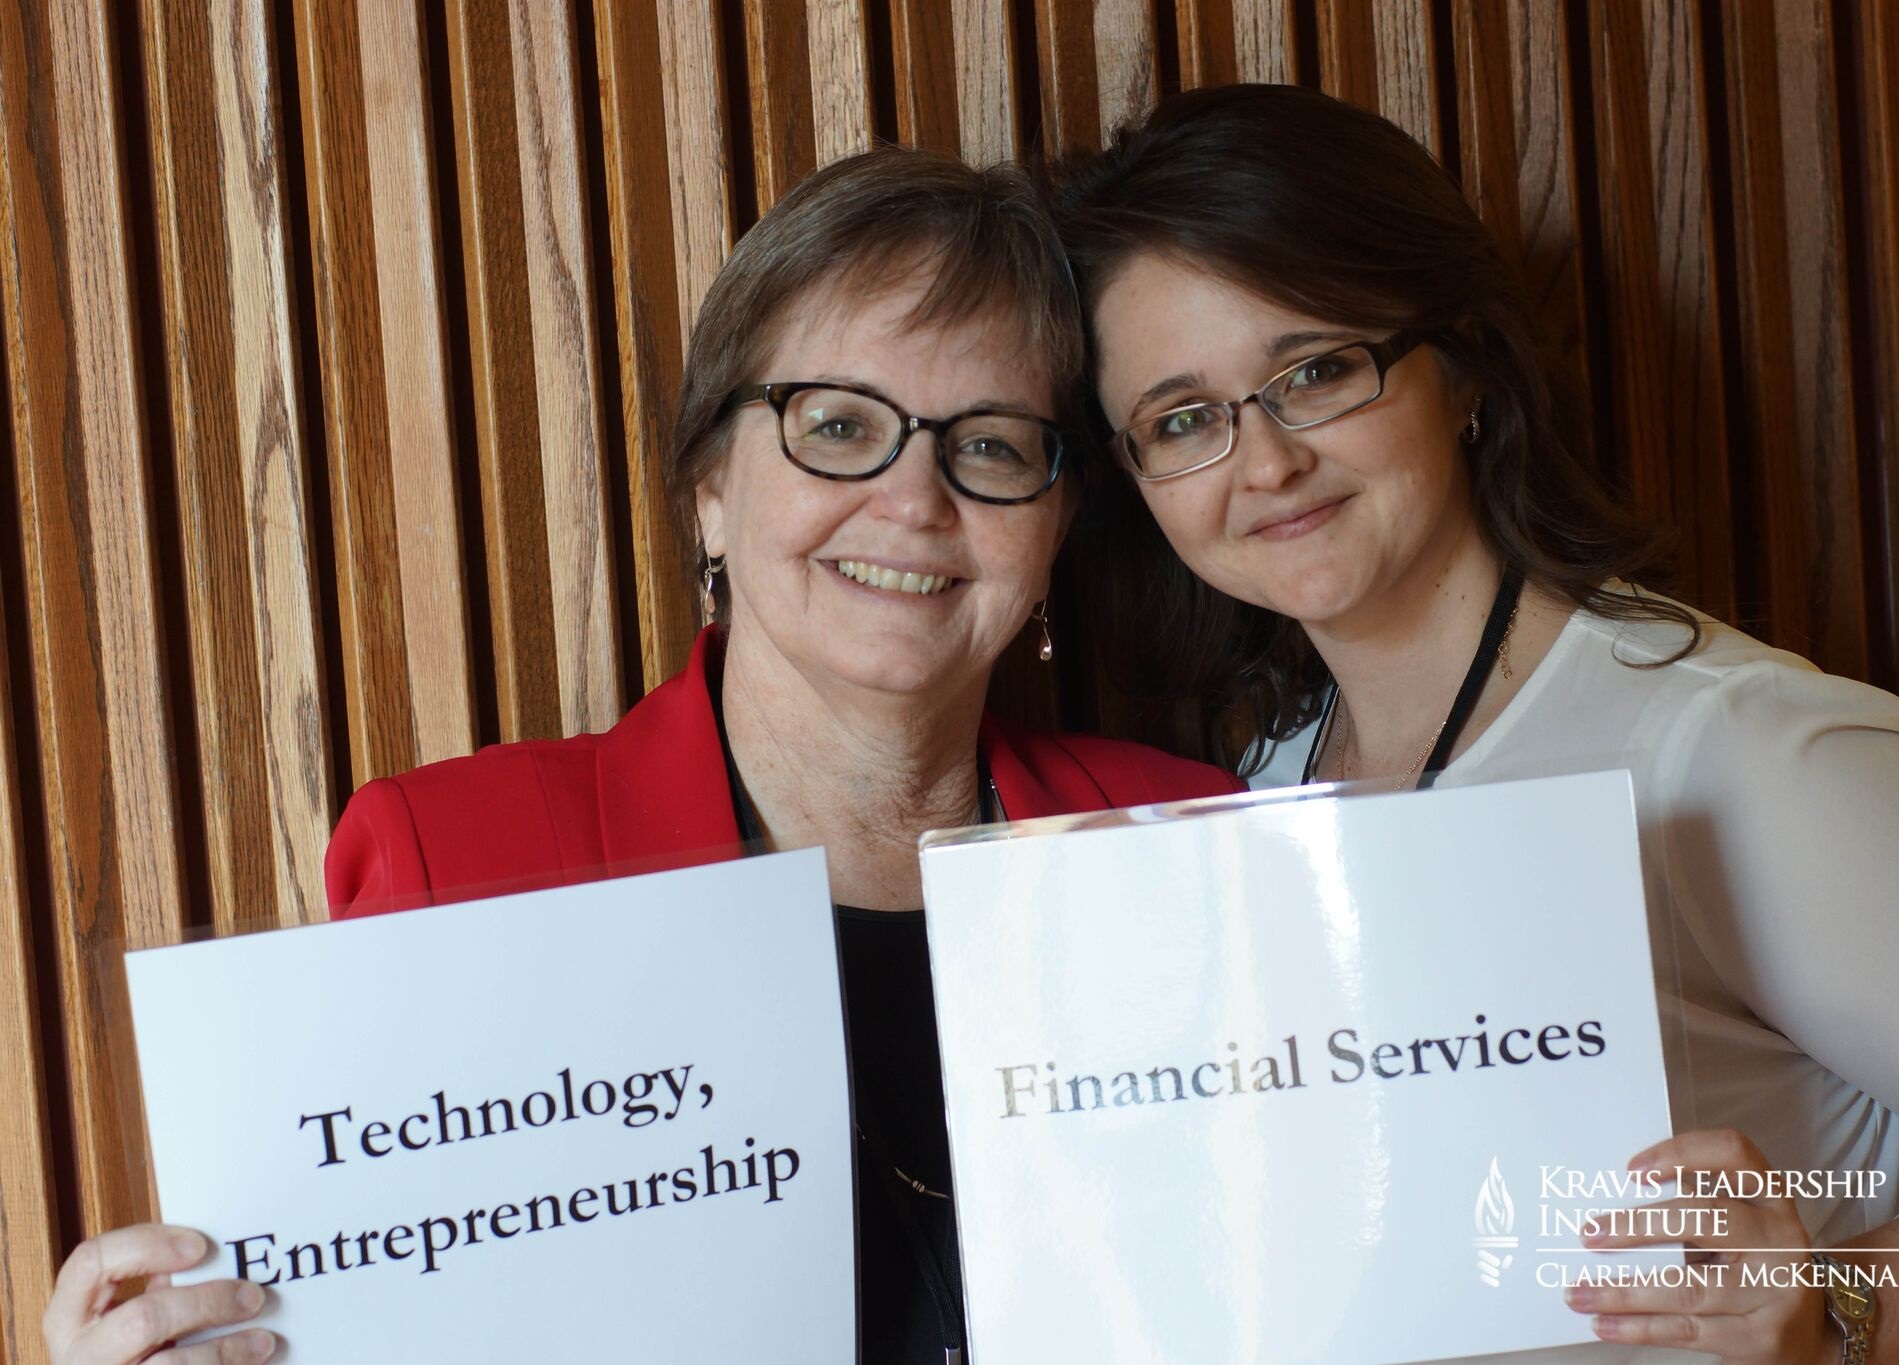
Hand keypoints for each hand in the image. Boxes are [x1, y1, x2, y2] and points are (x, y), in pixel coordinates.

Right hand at [43, 1224, 274, 1364]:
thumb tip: (215, 1260)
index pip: (93, 1261)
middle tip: (253, 1297)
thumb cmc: (124, 1351)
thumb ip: (153, 1288)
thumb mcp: (123, 1316)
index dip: (148, 1246)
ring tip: (262, 1341)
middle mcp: (76, 1354)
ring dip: (225, 1351)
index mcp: (68, 1315)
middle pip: (144, 1319)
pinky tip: (250, 1363)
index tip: (200, 1246)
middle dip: (208, 1304)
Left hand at [1563, 1129, 1832, 1364]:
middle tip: (1588, 1235)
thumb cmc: (1749, 1265)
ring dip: (1622, 1291)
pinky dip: (1638, 1327)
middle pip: (1706, 1219)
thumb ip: (1688, 1212)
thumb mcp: (1733, 1229)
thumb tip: (1604, 1216)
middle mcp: (1779, 1237)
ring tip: (1577, 1292)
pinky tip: (1604, 1322)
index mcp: (1770, 1197)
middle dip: (1637, 1228)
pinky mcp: (1761, 1337)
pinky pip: (1686, 1330)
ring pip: (1687, 1287)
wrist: (1807, 1335)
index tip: (1632, 1170)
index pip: (1734, 1154)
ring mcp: (1777, 1290)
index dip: (1682, 1154)